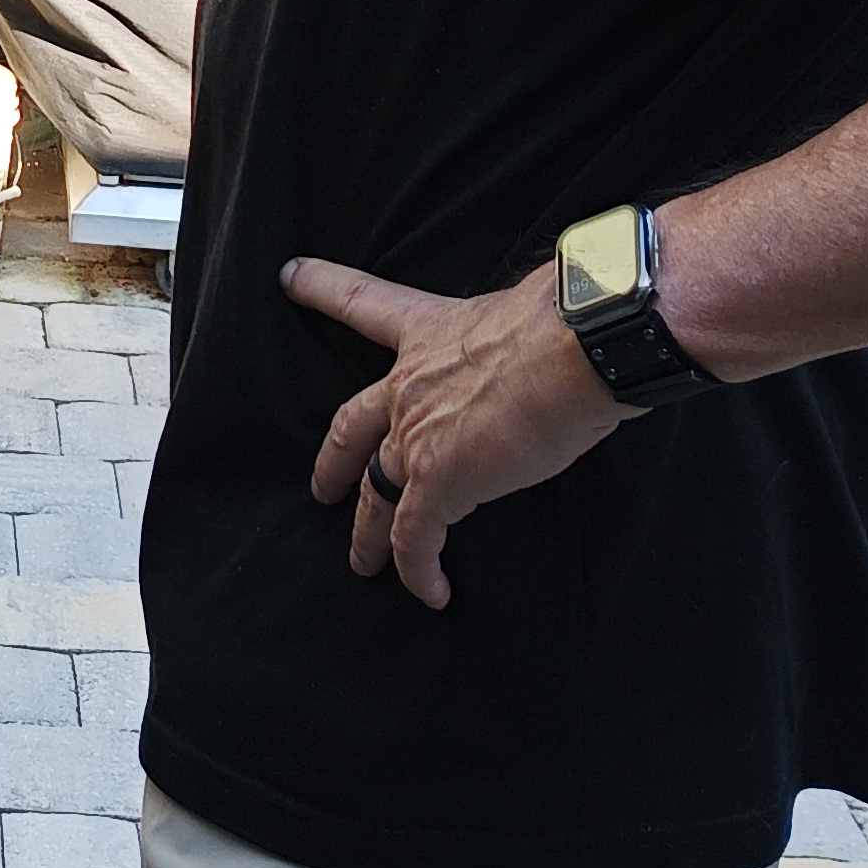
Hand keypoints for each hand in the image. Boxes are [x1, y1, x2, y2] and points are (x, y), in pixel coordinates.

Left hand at [280, 255, 627, 610]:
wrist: (577, 346)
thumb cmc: (566, 316)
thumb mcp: (526, 307)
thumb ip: (516, 326)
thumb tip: (555, 328)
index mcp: (430, 329)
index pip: (364, 303)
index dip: (324, 289)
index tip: (290, 276)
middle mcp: (410, 383)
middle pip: (352, 425)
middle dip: (333, 460)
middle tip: (320, 487)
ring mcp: (416, 434)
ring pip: (375, 492)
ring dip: (368, 532)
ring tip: (363, 560)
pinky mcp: (438, 481)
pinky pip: (415, 537)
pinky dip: (417, 568)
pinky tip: (429, 591)